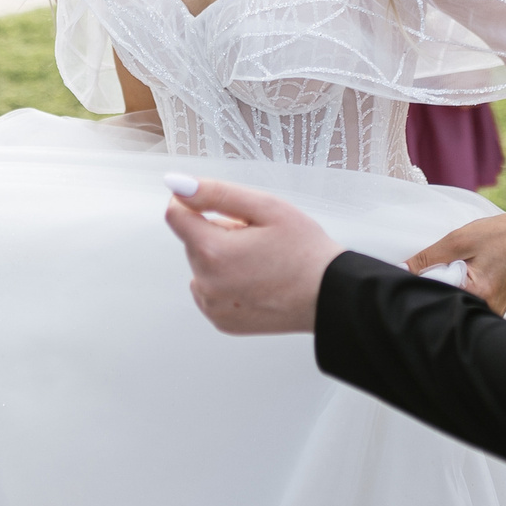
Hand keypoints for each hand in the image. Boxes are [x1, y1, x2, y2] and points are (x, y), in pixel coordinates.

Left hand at [164, 175, 344, 334]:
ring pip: (202, 265)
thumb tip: (176, 185)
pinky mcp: (222, 320)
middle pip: (193, 240)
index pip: (176, 214)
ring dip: (221, 257)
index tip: (222, 205)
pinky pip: (210, 290)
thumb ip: (216, 193)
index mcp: (212, 252)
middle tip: (257, 237)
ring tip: (260, 261)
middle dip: (218, 231)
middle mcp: (205, 283)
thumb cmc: (304, 250)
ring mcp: (212, 306)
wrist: (329, 296)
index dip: (195, 202)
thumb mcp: (265, 207)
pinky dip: (226, 281)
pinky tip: (257, 280)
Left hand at [404, 204, 505, 316]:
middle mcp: (491, 310)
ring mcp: (497, 311)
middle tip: (437, 271)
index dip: (423, 287)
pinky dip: (463, 291)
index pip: (438, 299)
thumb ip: (428, 258)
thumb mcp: (459, 240)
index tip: (414, 276)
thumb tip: (400, 270)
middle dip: (436, 291)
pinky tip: (464, 275)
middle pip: (449, 306)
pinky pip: (473, 304)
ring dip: (450, 291)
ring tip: (454, 270)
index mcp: (481, 295)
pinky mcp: (499, 307)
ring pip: (460, 306)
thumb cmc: (501, 233)